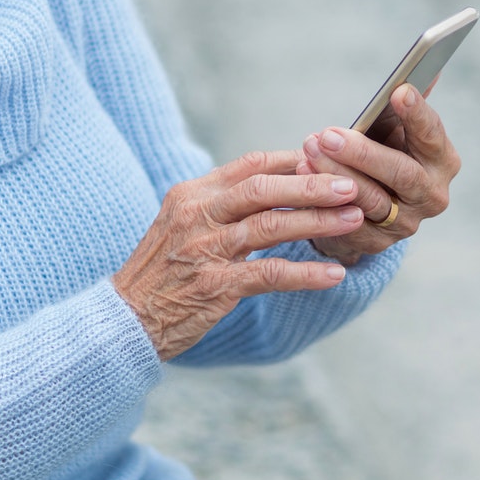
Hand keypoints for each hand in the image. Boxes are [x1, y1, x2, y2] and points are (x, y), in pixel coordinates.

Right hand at [114, 150, 364, 359]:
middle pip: (263, 188)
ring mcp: (204, 250)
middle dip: (313, 184)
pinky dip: (305, 273)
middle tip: (353, 184)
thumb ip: (224, 204)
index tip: (331, 162)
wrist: (125, 319)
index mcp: (192, 193)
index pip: (251, 165)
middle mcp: (197, 214)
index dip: (295, 161)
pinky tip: (334, 274)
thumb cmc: (164, 271)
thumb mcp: (184, 224)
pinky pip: (269, 274)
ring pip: (271, 226)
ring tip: (354, 219)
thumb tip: (279, 184)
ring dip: (318, 222)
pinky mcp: (213, 286)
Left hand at [298, 83, 460, 264]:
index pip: (433, 136)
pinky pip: (346, 221)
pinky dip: (322, 198)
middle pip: (402, 174)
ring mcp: (405, 224)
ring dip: (335, 173)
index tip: (399, 91)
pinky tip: (302, 173)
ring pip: (370, 199)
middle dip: (363, 153)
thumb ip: (407, 104)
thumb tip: (428, 66)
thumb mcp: (396, 129)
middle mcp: (431, 195)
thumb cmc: (383, 152)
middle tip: (329, 134)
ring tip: (310, 148)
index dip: (417, 115)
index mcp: (442, 161)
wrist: (367, 204)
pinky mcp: (375, 243)